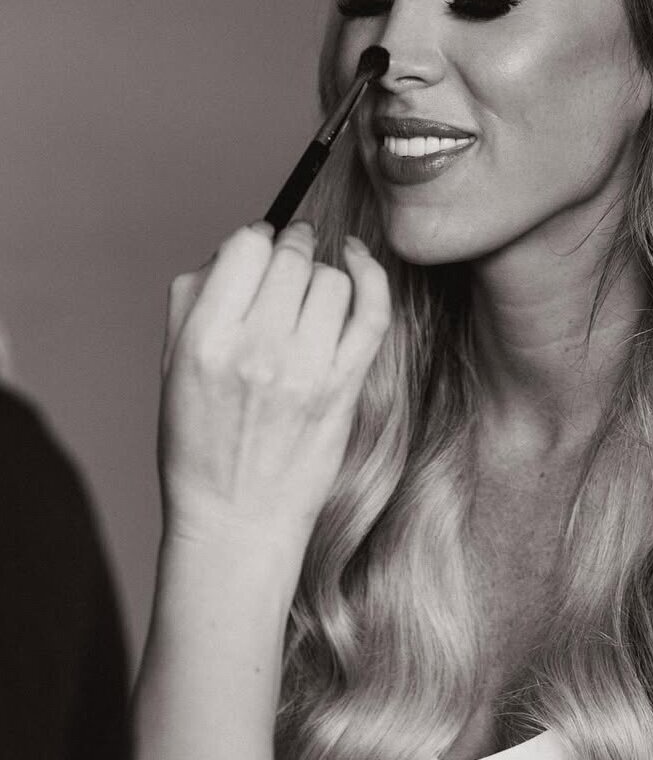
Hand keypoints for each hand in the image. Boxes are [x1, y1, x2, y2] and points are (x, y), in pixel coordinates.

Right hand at [159, 220, 389, 552]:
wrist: (236, 520)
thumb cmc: (199, 444)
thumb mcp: (172, 367)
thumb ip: (195, 298)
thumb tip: (238, 247)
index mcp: (205, 340)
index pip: (245, 247)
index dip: (255, 239)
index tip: (260, 247)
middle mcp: (257, 351)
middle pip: (291, 258)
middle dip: (291, 250)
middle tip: (289, 259)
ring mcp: (306, 371)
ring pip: (332, 281)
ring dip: (322, 277)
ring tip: (308, 298)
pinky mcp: (344, 389)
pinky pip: (372, 311)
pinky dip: (372, 275)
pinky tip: (358, 261)